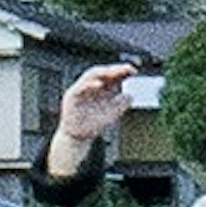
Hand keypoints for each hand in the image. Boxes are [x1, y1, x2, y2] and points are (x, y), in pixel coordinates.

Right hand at [50, 60, 148, 176]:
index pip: (112, 75)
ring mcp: (81, 89)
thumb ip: (122, 103)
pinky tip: (99, 84)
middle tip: (126, 68)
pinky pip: (79, 86)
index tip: (134, 71)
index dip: (122, 71)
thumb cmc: (95, 124)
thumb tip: (131, 95)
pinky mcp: (71, 95)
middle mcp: (91, 86)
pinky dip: (89, 84)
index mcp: (102, 88)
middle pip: (103, 72)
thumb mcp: (113, 113)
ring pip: (91, 75)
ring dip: (103, 72)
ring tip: (114, 72)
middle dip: (114, 69)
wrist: (79, 137)